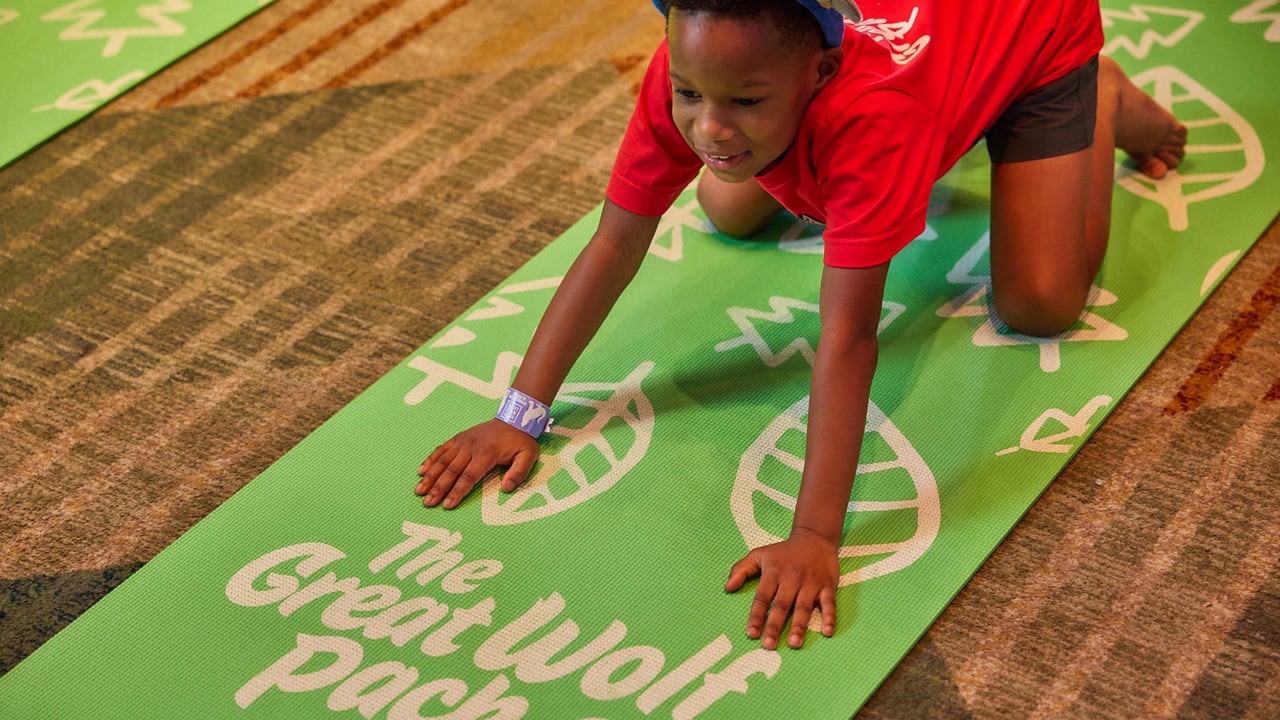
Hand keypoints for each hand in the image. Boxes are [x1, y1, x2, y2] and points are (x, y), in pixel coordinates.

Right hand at [416, 419, 539, 508]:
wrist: (514, 417)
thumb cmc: (521, 440)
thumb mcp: (528, 456)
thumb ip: (518, 473)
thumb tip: (506, 488)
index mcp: (486, 454)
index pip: (469, 477)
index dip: (457, 491)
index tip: (447, 504)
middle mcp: (471, 448)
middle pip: (451, 471)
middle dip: (438, 488)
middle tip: (427, 503)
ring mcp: (462, 442)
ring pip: (442, 461)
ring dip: (430, 476)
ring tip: (419, 491)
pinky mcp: (458, 438)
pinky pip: (441, 449)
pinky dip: (430, 460)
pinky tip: (421, 471)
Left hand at [725, 528, 838, 649]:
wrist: (814, 538)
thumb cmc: (783, 552)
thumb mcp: (759, 554)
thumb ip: (741, 569)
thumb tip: (728, 588)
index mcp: (774, 573)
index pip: (762, 597)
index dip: (756, 616)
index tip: (751, 633)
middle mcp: (792, 579)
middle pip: (782, 605)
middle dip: (774, 625)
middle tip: (769, 645)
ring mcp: (811, 583)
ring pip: (803, 607)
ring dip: (799, 625)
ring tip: (794, 643)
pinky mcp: (827, 585)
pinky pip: (829, 603)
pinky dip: (829, 617)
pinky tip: (827, 632)